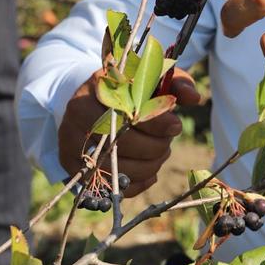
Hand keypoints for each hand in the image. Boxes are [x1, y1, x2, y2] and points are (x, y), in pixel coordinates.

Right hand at [58, 68, 199, 196]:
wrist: (89, 98)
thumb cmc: (128, 89)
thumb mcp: (152, 78)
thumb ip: (176, 83)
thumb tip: (194, 98)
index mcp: (99, 85)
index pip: (130, 110)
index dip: (158, 123)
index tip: (176, 126)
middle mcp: (77, 112)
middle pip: (122, 142)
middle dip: (155, 148)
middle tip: (167, 144)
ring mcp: (70, 139)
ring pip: (115, 168)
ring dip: (148, 168)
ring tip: (160, 156)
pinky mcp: (70, 163)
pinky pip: (108, 185)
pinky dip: (136, 184)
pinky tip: (149, 173)